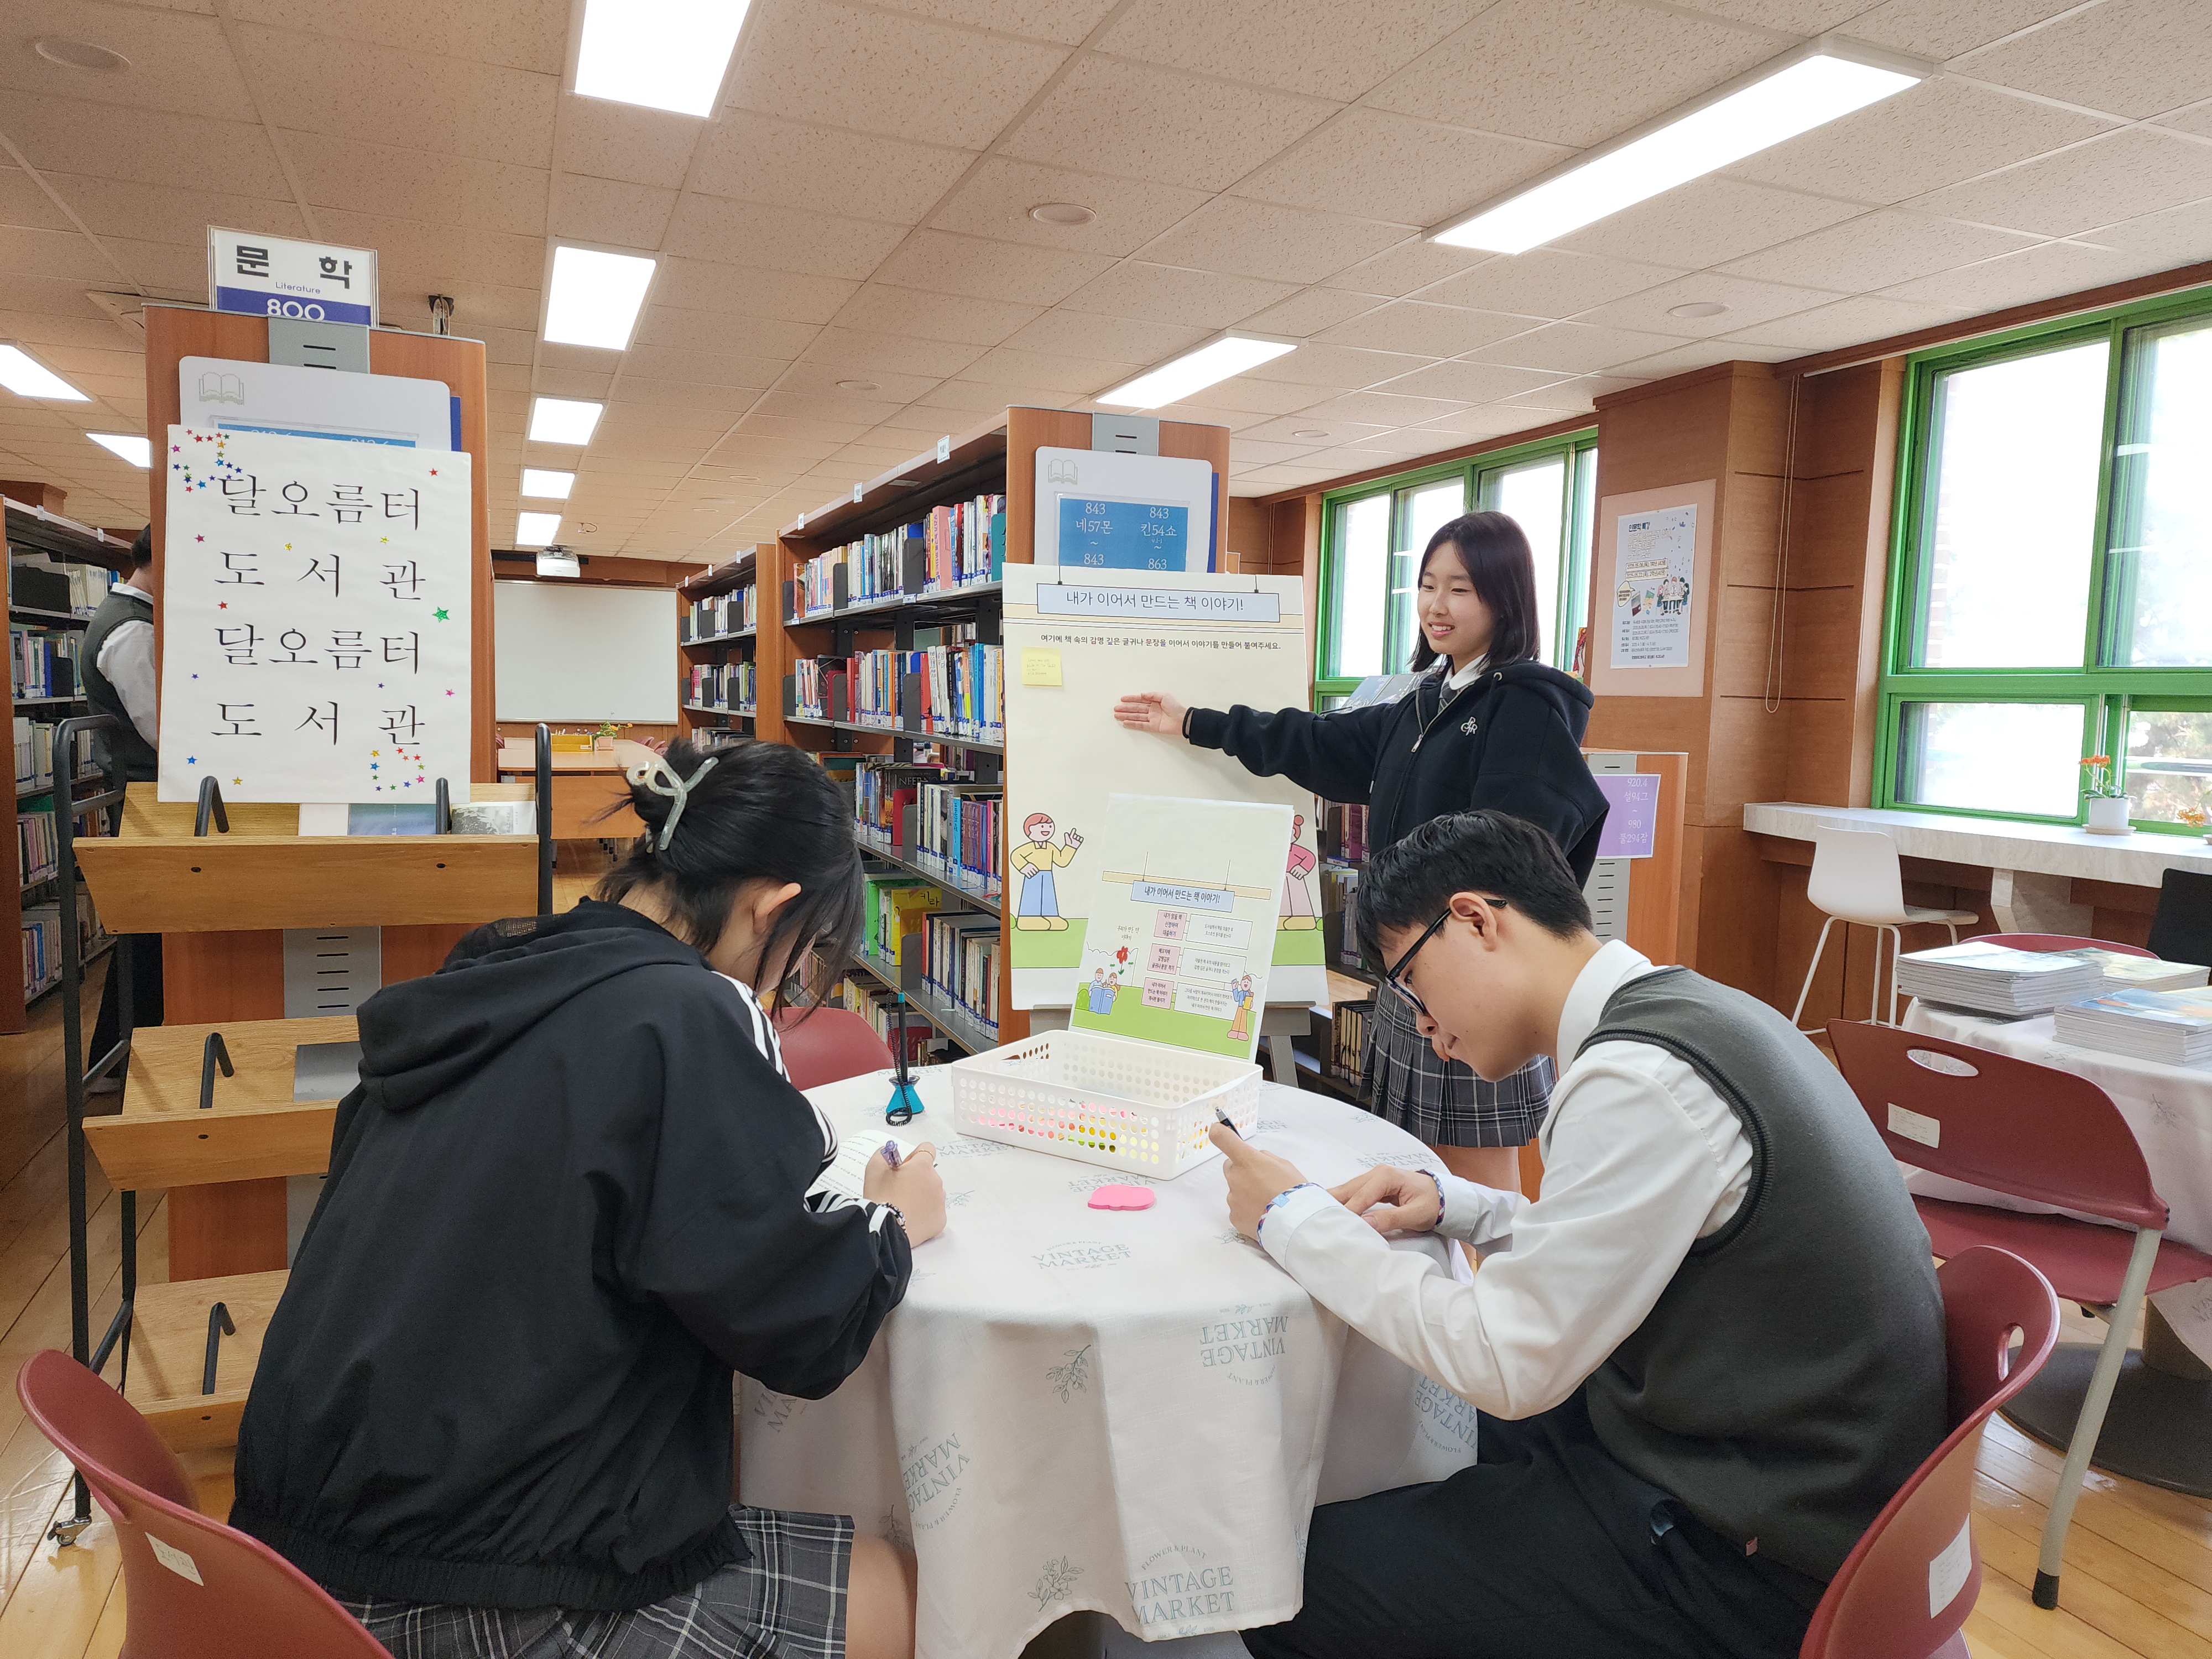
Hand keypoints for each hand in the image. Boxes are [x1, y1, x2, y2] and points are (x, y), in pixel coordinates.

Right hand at [863, 1143, 945, 1244]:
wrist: (885, 1229)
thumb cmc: (880, 1198)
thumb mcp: (874, 1169)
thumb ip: (883, 1154)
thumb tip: (888, 1152)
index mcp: (922, 1166)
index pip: (927, 1149)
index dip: (914, 1156)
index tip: (904, 1167)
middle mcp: (936, 1181)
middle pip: (928, 1173)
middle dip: (916, 1178)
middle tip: (898, 1190)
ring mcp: (940, 1202)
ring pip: (932, 1193)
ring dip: (921, 1195)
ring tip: (903, 1206)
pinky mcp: (940, 1219)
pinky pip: (934, 1211)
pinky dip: (924, 1213)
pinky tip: (910, 1217)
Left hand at [1062, 829, 1082, 849]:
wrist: (1071, 848)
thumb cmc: (1069, 844)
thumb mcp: (1067, 839)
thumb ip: (1066, 835)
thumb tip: (1066, 833)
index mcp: (1071, 837)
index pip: (1072, 833)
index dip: (1073, 831)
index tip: (1074, 829)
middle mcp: (1074, 838)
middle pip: (1076, 834)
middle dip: (1075, 836)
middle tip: (1073, 839)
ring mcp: (1077, 840)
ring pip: (1079, 836)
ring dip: (1077, 838)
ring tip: (1075, 841)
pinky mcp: (1080, 842)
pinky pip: (1081, 838)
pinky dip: (1081, 839)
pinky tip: (1079, 840)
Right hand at [1113, 692, 1186, 738]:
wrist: (1182, 720)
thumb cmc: (1176, 707)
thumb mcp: (1164, 696)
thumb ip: (1152, 695)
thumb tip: (1142, 694)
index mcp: (1155, 701)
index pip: (1140, 700)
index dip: (1131, 699)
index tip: (1122, 699)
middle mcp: (1152, 710)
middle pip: (1136, 708)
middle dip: (1125, 708)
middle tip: (1116, 709)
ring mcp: (1152, 718)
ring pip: (1136, 716)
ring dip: (1126, 716)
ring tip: (1117, 716)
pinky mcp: (1153, 726)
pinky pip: (1141, 725)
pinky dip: (1133, 724)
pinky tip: (1126, 723)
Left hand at [1210, 1122, 1314, 1241]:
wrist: (1296, 1222)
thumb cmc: (1293, 1191)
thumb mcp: (1283, 1165)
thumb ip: (1264, 1158)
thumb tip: (1255, 1159)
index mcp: (1247, 1160)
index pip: (1223, 1138)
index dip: (1219, 1132)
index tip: (1217, 1130)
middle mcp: (1235, 1177)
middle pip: (1231, 1167)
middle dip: (1243, 1171)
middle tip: (1262, 1182)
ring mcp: (1233, 1198)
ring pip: (1236, 1190)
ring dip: (1247, 1193)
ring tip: (1267, 1202)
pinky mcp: (1234, 1216)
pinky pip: (1238, 1208)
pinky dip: (1247, 1210)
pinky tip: (1262, 1213)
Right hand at [1328, 1165, 1442, 1235]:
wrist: (1443, 1196)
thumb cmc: (1431, 1203)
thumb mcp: (1415, 1214)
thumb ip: (1390, 1219)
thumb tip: (1365, 1224)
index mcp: (1386, 1176)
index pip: (1360, 1196)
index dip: (1348, 1212)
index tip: (1335, 1226)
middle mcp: (1376, 1173)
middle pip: (1348, 1189)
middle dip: (1332, 1203)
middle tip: (1315, 1218)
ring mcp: (1373, 1177)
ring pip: (1347, 1190)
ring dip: (1334, 1203)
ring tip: (1318, 1216)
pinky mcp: (1373, 1185)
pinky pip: (1353, 1193)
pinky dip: (1342, 1202)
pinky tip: (1331, 1211)